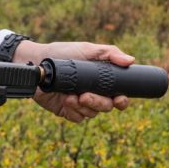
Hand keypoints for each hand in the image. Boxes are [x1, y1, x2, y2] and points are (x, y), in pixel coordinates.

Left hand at [13, 40, 133, 122]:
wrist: (37, 61)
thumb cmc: (62, 53)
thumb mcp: (87, 49)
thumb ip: (109, 53)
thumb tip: (130, 60)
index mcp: (100, 81)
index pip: (118, 96)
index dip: (122, 101)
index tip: (119, 99)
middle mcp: (93, 94)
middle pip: (106, 107)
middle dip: (98, 103)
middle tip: (85, 96)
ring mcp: (79, 103)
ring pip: (91, 114)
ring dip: (83, 106)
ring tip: (71, 96)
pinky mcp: (66, 110)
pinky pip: (77, 118)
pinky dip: (73, 111)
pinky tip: (66, 101)